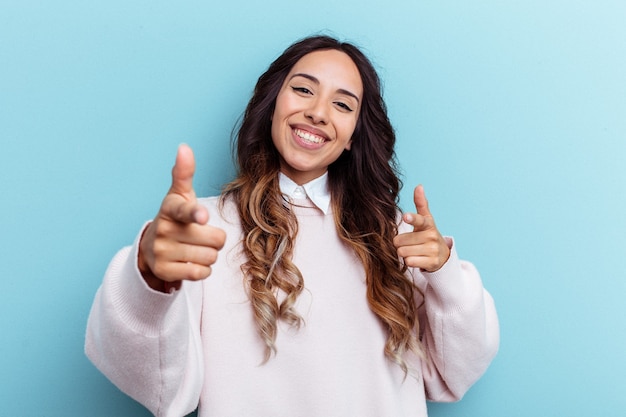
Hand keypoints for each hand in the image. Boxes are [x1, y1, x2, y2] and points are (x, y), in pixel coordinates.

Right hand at [138, 144, 225, 290]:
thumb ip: (184, 172)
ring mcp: (162, 252)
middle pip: (214, 239)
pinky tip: (190, 262)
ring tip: (194, 248)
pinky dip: (202, 270)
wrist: (151, 248)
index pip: (185, 211)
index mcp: (170, 209)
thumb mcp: (179, 195)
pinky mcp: (165, 272)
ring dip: (209, 255)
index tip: (202, 216)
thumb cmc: (175, 218)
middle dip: (214, 240)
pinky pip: (201, 274)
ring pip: (209, 257)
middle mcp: (164, 229)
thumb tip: (184, 147)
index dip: (195, 213)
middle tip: (200, 235)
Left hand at [393, 185, 449, 271]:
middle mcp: (431, 236)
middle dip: (400, 243)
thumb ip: (421, 203)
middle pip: (400, 241)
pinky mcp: (432, 263)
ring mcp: (433, 250)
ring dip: (404, 253)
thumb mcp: (426, 219)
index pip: (418, 220)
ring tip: (413, 250)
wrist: (442, 255)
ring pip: (403, 252)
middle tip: (408, 243)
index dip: (411, 218)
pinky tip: (416, 259)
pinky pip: (409, 262)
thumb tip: (419, 186)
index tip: (405, 216)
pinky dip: (409, 261)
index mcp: (428, 224)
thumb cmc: (427, 234)